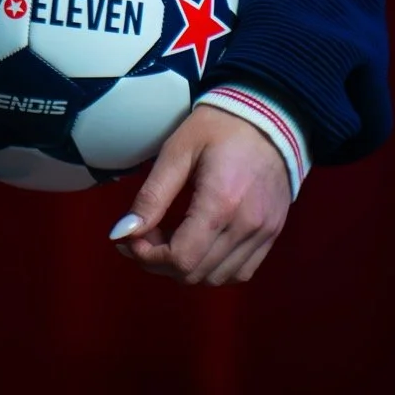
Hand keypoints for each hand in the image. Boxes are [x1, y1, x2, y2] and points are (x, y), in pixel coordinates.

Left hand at [109, 105, 291, 287]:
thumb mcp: (177, 151)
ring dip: (186, 268)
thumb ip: (151, 196)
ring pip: (216, 279)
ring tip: (170, 238)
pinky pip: (240, 272)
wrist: (269, 116)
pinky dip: (213, 268)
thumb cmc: (219, 127)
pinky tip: (199, 244)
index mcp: (221, 203)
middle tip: (144, 235)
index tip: (130, 238)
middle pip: (195, 274)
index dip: (147, 256)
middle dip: (159, 262)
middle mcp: (246, 226)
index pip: (181, 259)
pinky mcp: (272, 235)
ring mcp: (264, 234)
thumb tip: (122, 233)